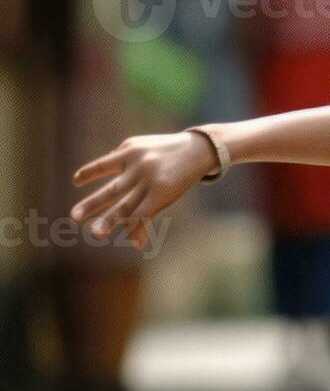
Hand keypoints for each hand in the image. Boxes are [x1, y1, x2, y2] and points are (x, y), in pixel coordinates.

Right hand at [70, 131, 218, 250]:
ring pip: (111, 184)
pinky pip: (108, 162)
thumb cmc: (178, 179)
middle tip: (93, 234)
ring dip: (91, 201)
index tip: (125, 242)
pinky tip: (77, 179)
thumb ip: (148, 215)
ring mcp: (138, 161)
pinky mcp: (131, 147)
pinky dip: (91, 171)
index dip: (132, 228)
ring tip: (74, 216)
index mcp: (162, 191)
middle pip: (124, 203)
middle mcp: (149, 176)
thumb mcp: (168, 197)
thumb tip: (135, 243)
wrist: (194, 148)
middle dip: (107, 220)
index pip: (141, 214)